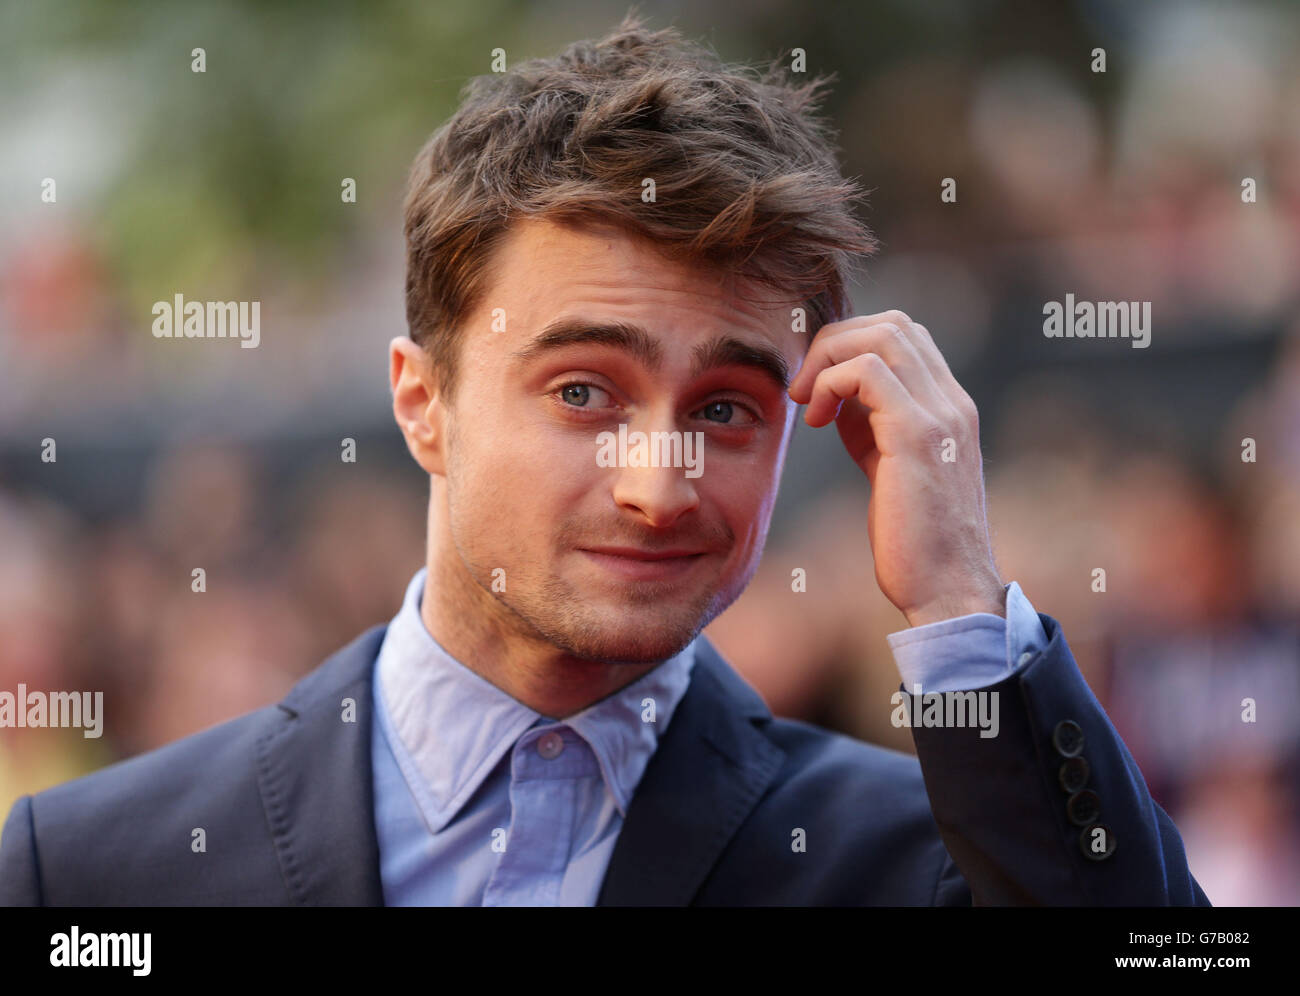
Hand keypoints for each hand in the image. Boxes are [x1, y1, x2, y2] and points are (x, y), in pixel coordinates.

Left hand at [787, 310, 1004, 626]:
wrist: (948, 591)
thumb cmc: (914, 542)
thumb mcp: (889, 468)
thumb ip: (872, 427)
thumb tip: (835, 399)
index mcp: (949, 408)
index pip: (904, 337)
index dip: (851, 347)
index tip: (818, 389)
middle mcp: (952, 402)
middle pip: (892, 324)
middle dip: (834, 343)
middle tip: (802, 389)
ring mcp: (940, 415)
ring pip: (882, 335)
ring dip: (828, 358)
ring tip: (805, 402)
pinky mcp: (917, 436)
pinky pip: (866, 373)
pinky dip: (830, 384)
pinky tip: (816, 422)